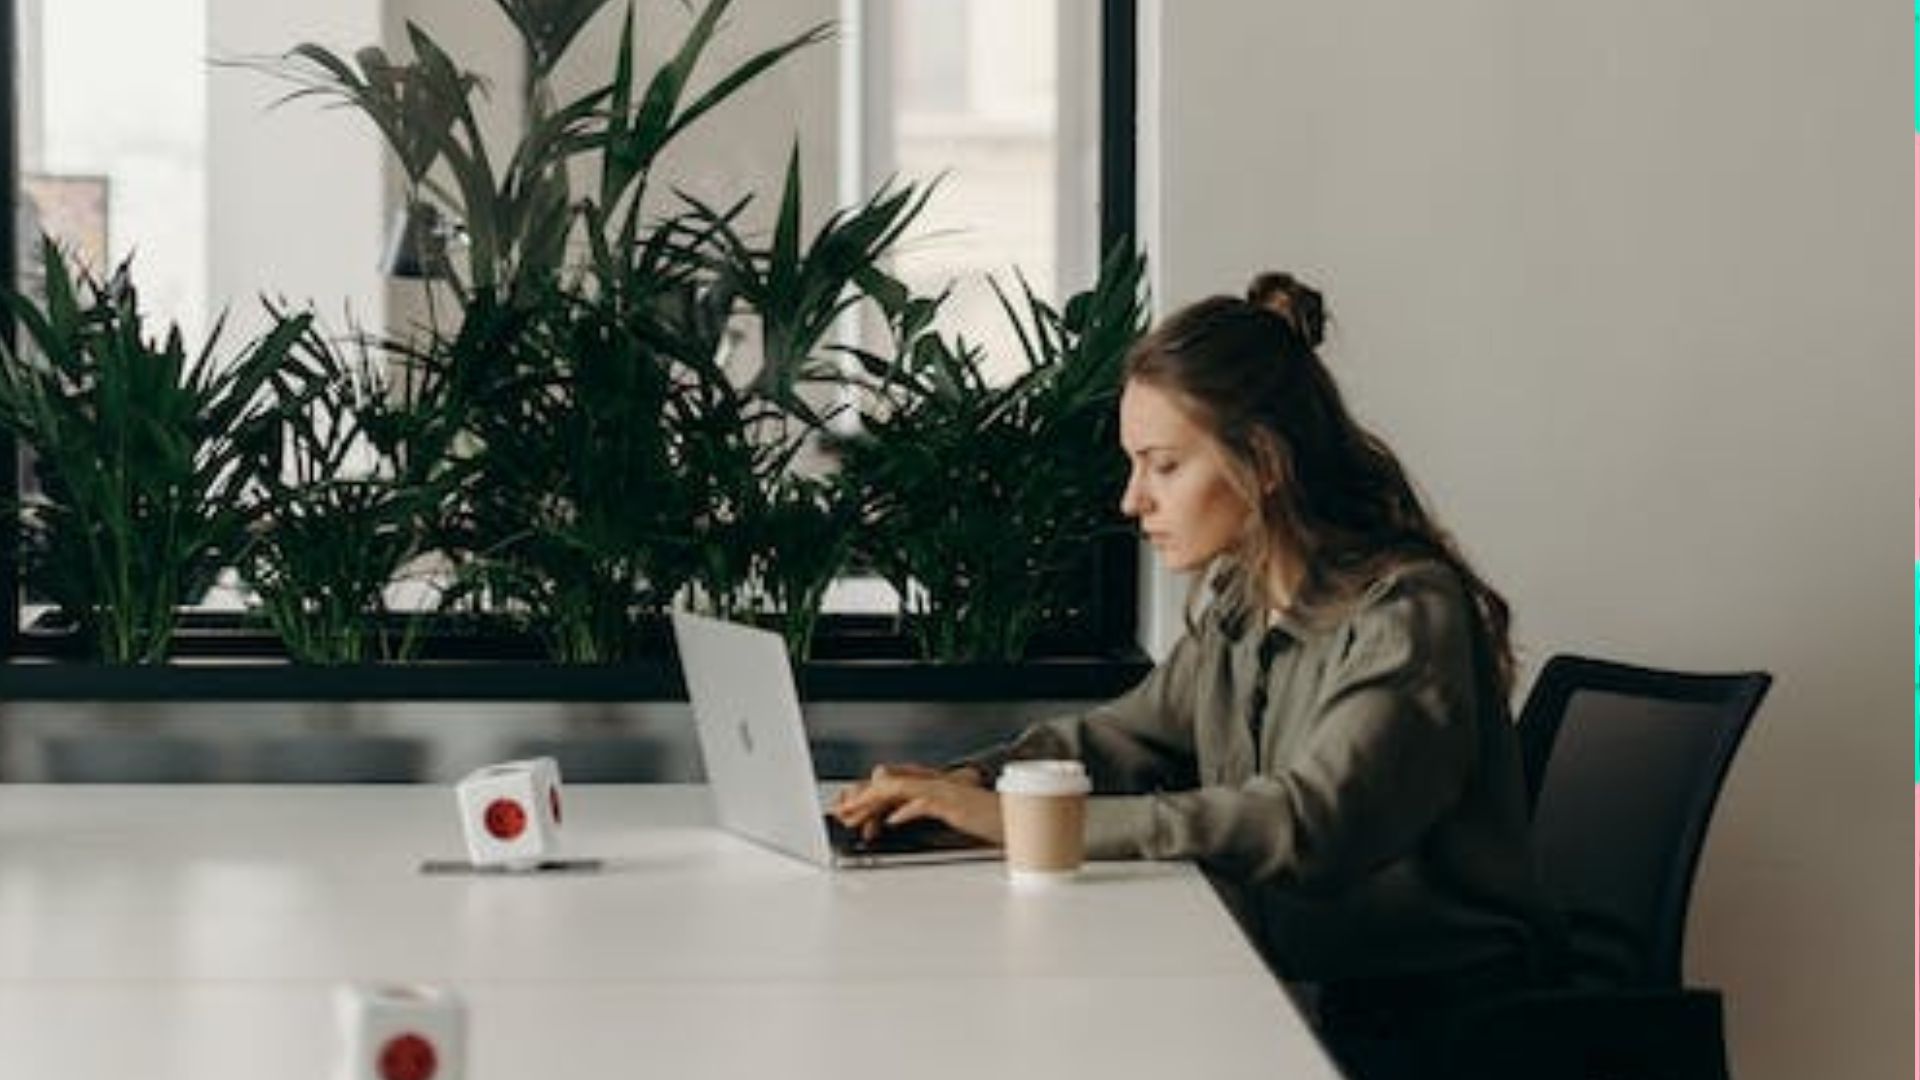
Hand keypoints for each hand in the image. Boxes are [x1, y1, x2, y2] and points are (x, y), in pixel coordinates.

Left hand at [832, 763, 1001, 843]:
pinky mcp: (957, 803)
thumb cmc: (986, 819)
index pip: (893, 783)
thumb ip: (920, 810)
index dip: (868, 795)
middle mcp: (936, 782)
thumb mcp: (947, 814)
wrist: (1016, 820)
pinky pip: (926, 802)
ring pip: (901, 787)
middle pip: (891, 782)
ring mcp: (946, 790)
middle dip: (864, 798)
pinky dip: (907, 810)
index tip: (850, 810)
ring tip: (857, 815)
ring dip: (876, 802)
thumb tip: (893, 816)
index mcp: (933, 783)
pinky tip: (893, 821)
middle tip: (844, 813)